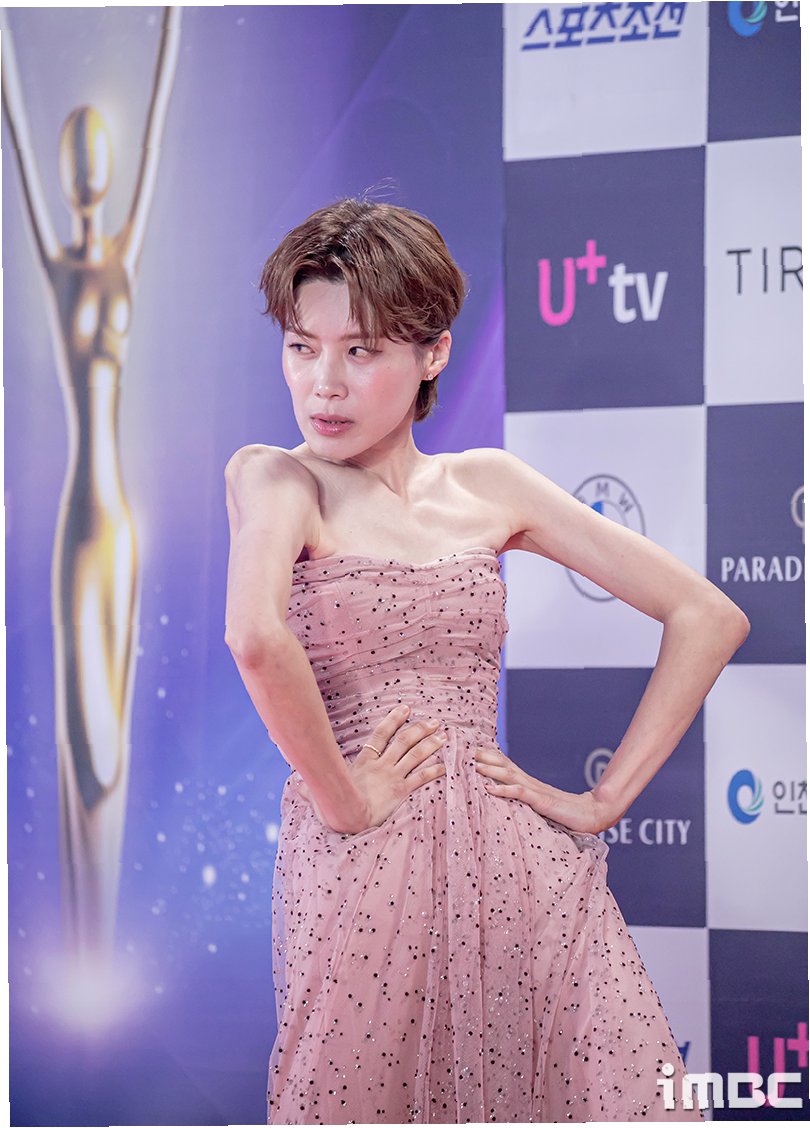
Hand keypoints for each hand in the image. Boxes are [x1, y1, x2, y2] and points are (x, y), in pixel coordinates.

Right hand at [300, 705, 447, 833]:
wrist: (349, 820)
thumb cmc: (334, 808)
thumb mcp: (320, 794)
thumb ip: (310, 788)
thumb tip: (295, 784)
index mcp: (364, 762)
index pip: (380, 734)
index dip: (394, 720)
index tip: (406, 708)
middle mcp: (381, 766)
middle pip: (404, 741)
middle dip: (419, 729)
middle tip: (433, 722)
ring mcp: (392, 777)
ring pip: (415, 755)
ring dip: (430, 745)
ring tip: (442, 736)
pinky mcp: (401, 791)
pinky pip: (421, 778)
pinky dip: (433, 771)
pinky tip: (444, 766)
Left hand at [473, 746, 617, 834]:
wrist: (592, 815)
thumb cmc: (565, 813)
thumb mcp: (538, 806)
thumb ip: (524, 800)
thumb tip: (503, 800)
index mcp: (528, 783)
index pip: (503, 765)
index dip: (485, 758)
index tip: (464, 752)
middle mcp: (530, 782)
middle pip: (502, 764)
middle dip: (481, 757)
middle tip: (460, 751)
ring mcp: (536, 791)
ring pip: (509, 775)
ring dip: (488, 769)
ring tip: (471, 765)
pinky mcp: (542, 802)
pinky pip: (520, 794)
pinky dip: (504, 789)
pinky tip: (489, 789)